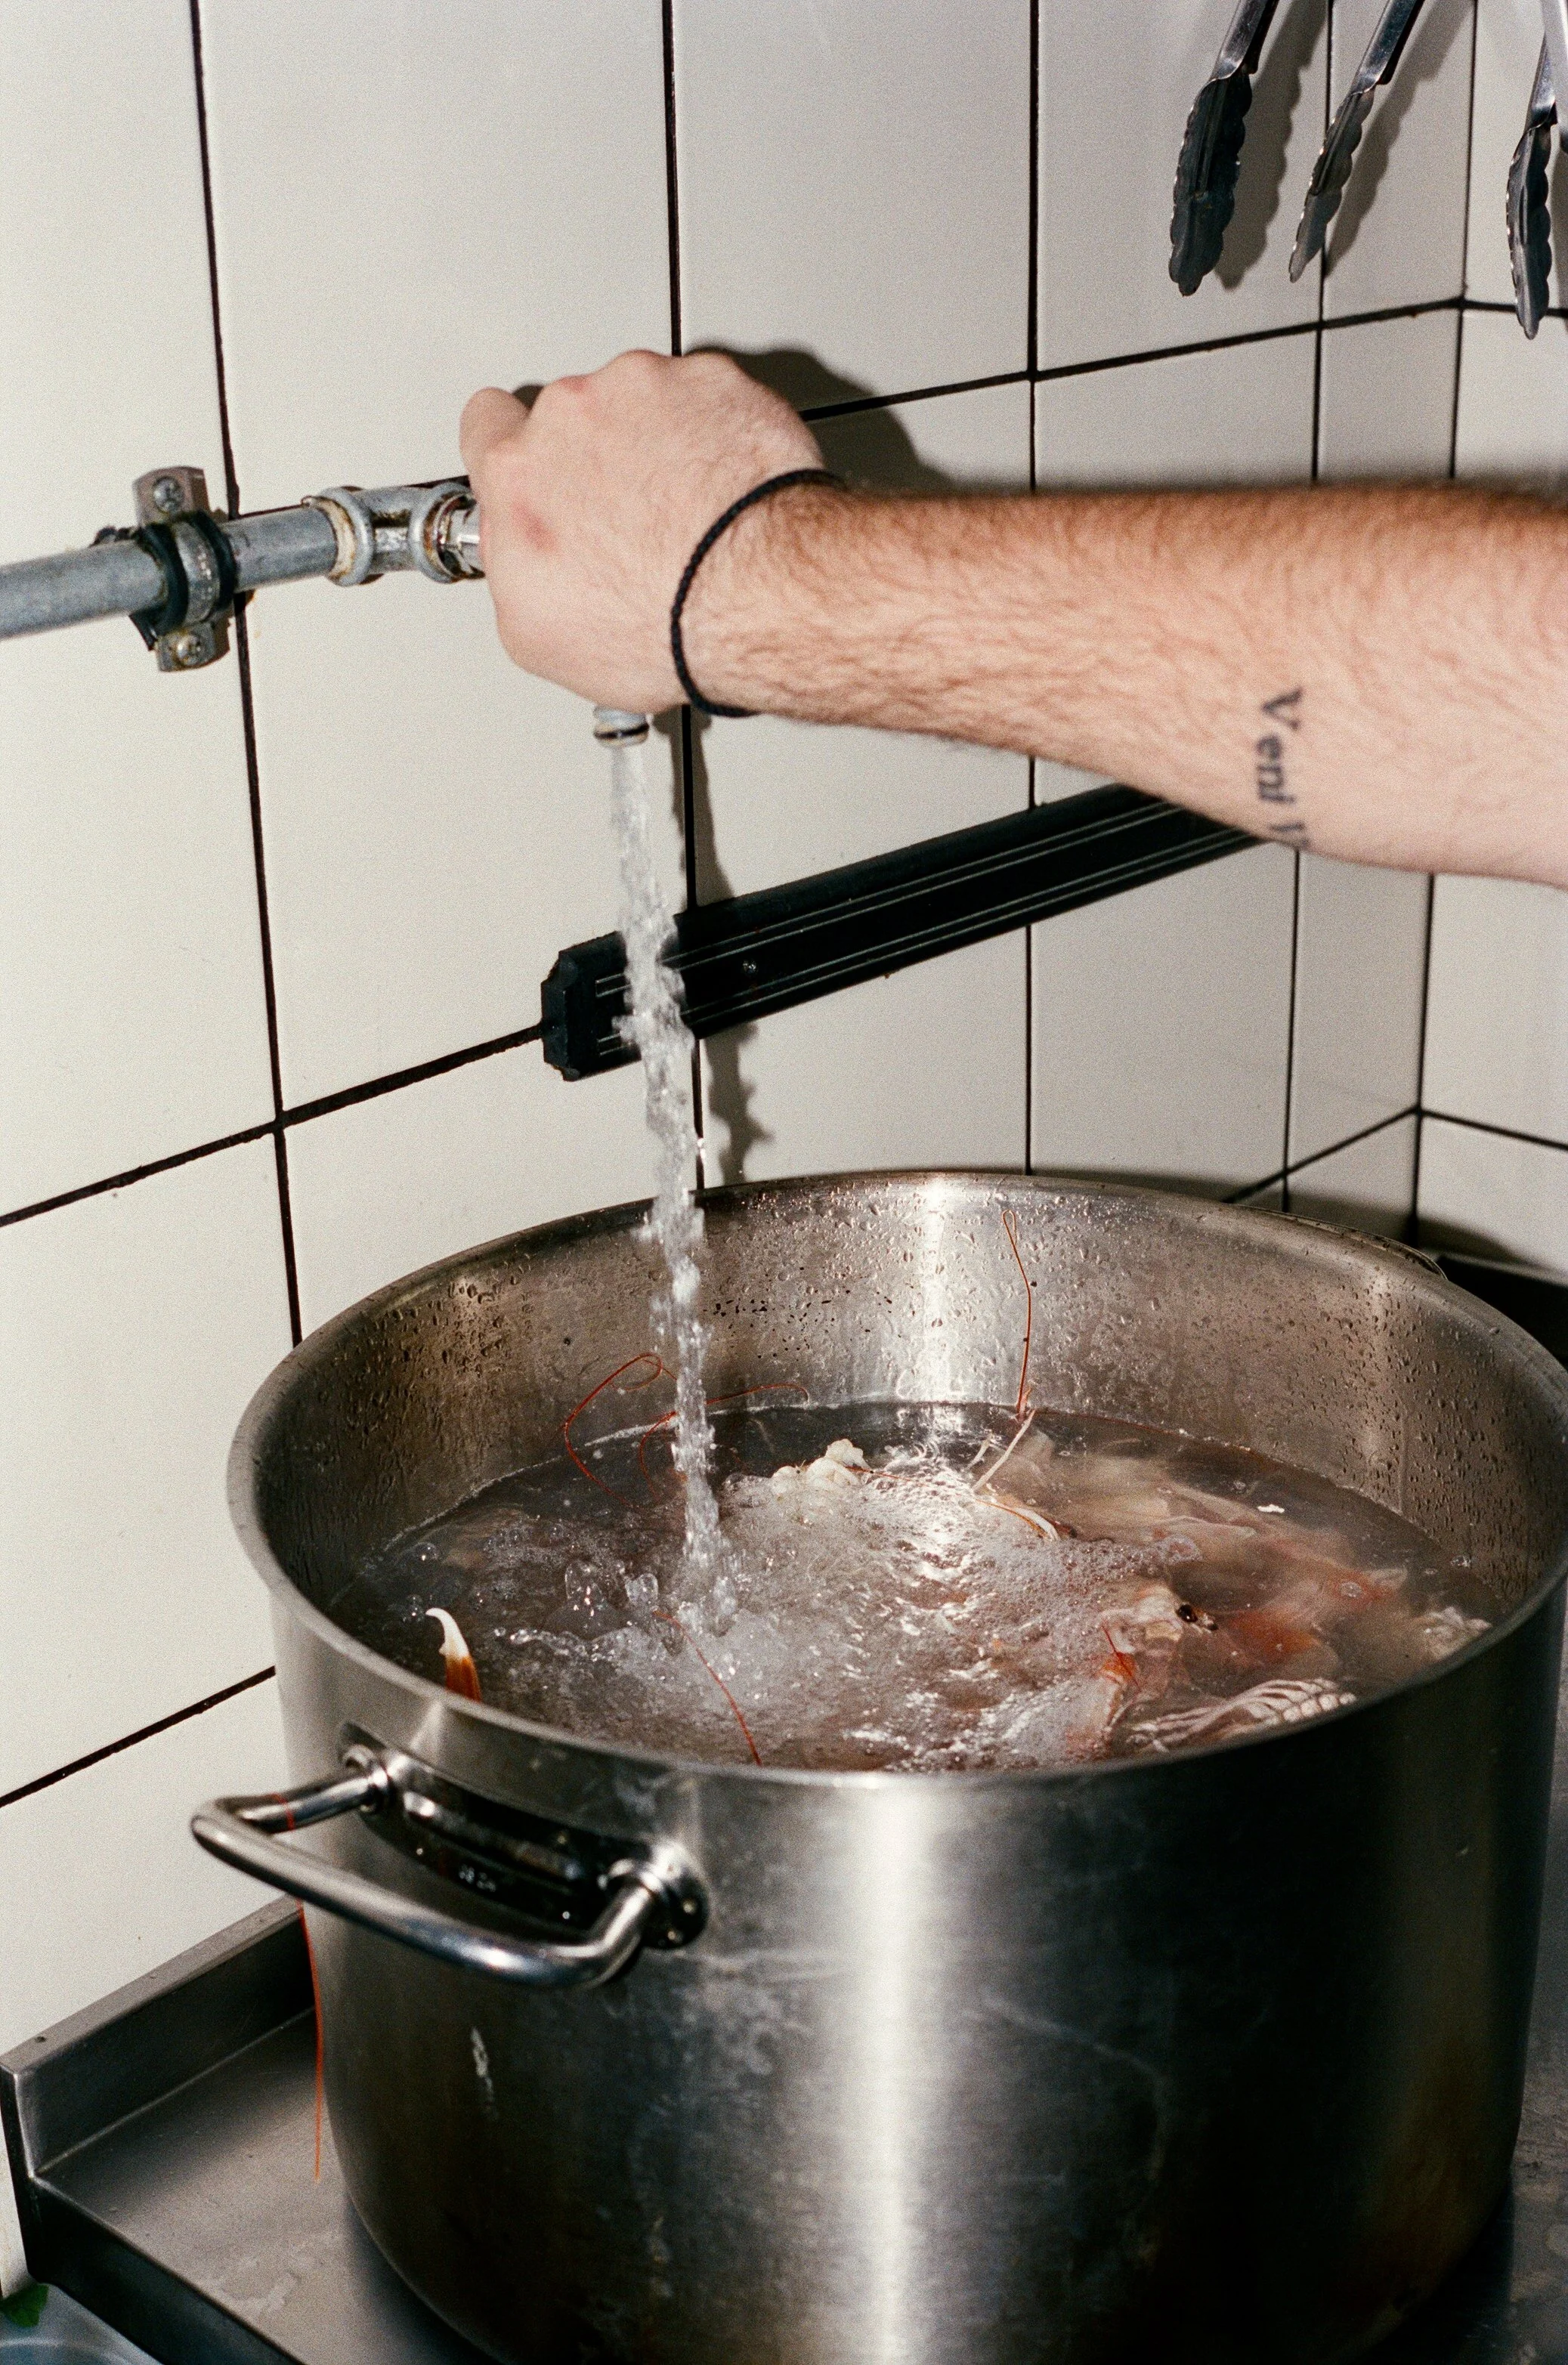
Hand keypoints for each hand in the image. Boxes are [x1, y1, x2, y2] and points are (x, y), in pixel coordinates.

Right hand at [459, 350, 823, 712]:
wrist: (757, 598)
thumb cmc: (661, 626)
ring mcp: (647, 388)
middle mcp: (572, 413)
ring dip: (659, 443)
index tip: (539, 475)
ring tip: (691, 512)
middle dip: (595, 457)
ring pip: (641, 401)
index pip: (485, 425)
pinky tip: (729, 488)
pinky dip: (717, 432)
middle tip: (634, 520)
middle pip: (570, 417)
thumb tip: (520, 557)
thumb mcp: (538, 637)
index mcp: (516, 472)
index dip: (513, 453)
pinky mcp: (715, 382)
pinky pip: (707, 397)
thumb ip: (510, 572)